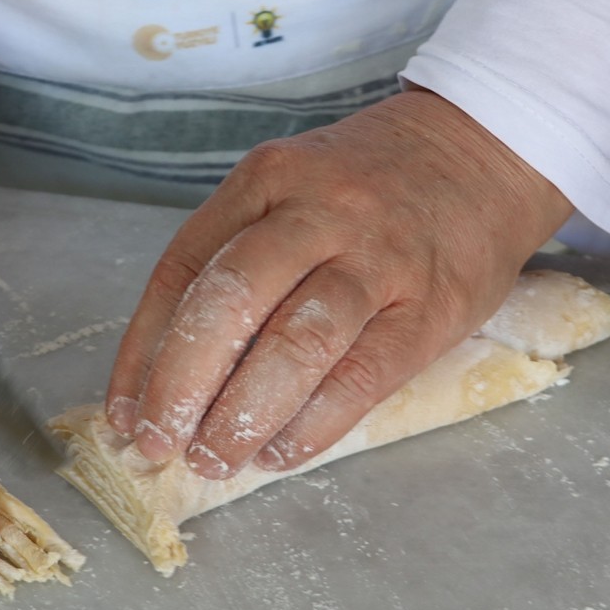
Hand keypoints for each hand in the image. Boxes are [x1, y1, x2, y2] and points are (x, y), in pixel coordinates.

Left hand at [106, 91, 571, 478]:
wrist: (484, 150)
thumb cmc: (369, 187)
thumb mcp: (291, 190)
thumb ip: (236, 259)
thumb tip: (168, 371)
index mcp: (268, 180)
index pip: (184, 268)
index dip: (143, 350)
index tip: (125, 412)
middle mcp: (319, 212)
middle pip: (231, 302)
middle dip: (181, 384)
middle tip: (159, 443)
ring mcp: (380, 259)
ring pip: (296, 343)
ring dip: (243, 413)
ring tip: (214, 458)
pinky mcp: (433, 308)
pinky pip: (363, 377)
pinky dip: (312, 425)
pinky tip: (279, 452)